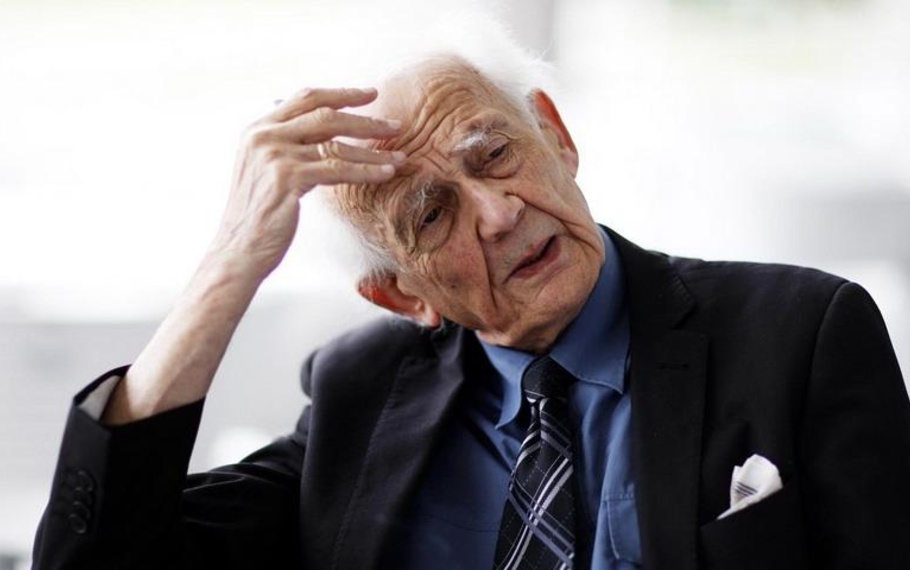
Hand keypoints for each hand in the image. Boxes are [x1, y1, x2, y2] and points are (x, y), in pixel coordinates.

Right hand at [209, 87, 402, 282]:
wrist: (238, 249)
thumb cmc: (257, 216)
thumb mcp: (264, 170)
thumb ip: (286, 147)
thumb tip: (321, 136)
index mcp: (257, 129)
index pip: (305, 99)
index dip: (341, 94)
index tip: (369, 93)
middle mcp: (264, 136)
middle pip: (325, 116)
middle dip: (365, 119)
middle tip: (394, 125)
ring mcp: (275, 156)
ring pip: (336, 145)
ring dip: (373, 151)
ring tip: (399, 156)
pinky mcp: (288, 179)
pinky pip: (338, 170)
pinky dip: (366, 171)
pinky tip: (386, 173)